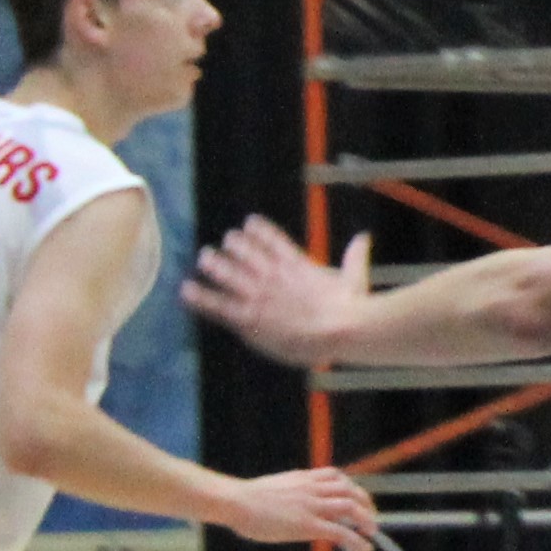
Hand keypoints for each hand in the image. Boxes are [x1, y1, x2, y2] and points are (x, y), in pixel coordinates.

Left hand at [184, 217, 371, 365]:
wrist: (340, 327)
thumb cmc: (351, 306)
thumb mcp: (355, 277)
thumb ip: (355, 255)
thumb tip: (365, 236)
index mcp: (297, 265)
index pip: (273, 241)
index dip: (259, 231)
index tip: (248, 223)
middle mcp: (272, 276)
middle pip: (246, 253)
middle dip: (234, 245)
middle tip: (224, 240)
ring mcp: (258, 295)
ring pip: (228, 273)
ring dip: (214, 264)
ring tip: (204, 257)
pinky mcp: (249, 316)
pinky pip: (217, 305)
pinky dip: (200, 297)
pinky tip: (186, 291)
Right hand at [224, 468, 376, 550]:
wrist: (234, 501)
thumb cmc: (244, 499)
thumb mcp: (274, 489)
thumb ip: (289, 494)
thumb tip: (292, 505)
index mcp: (302, 478)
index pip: (335, 476)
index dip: (350, 487)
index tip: (356, 498)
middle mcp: (311, 488)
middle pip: (350, 489)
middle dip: (365, 502)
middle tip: (370, 517)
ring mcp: (311, 506)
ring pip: (350, 506)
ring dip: (366, 519)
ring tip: (372, 531)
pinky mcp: (307, 525)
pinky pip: (340, 531)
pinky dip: (356, 540)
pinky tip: (364, 548)